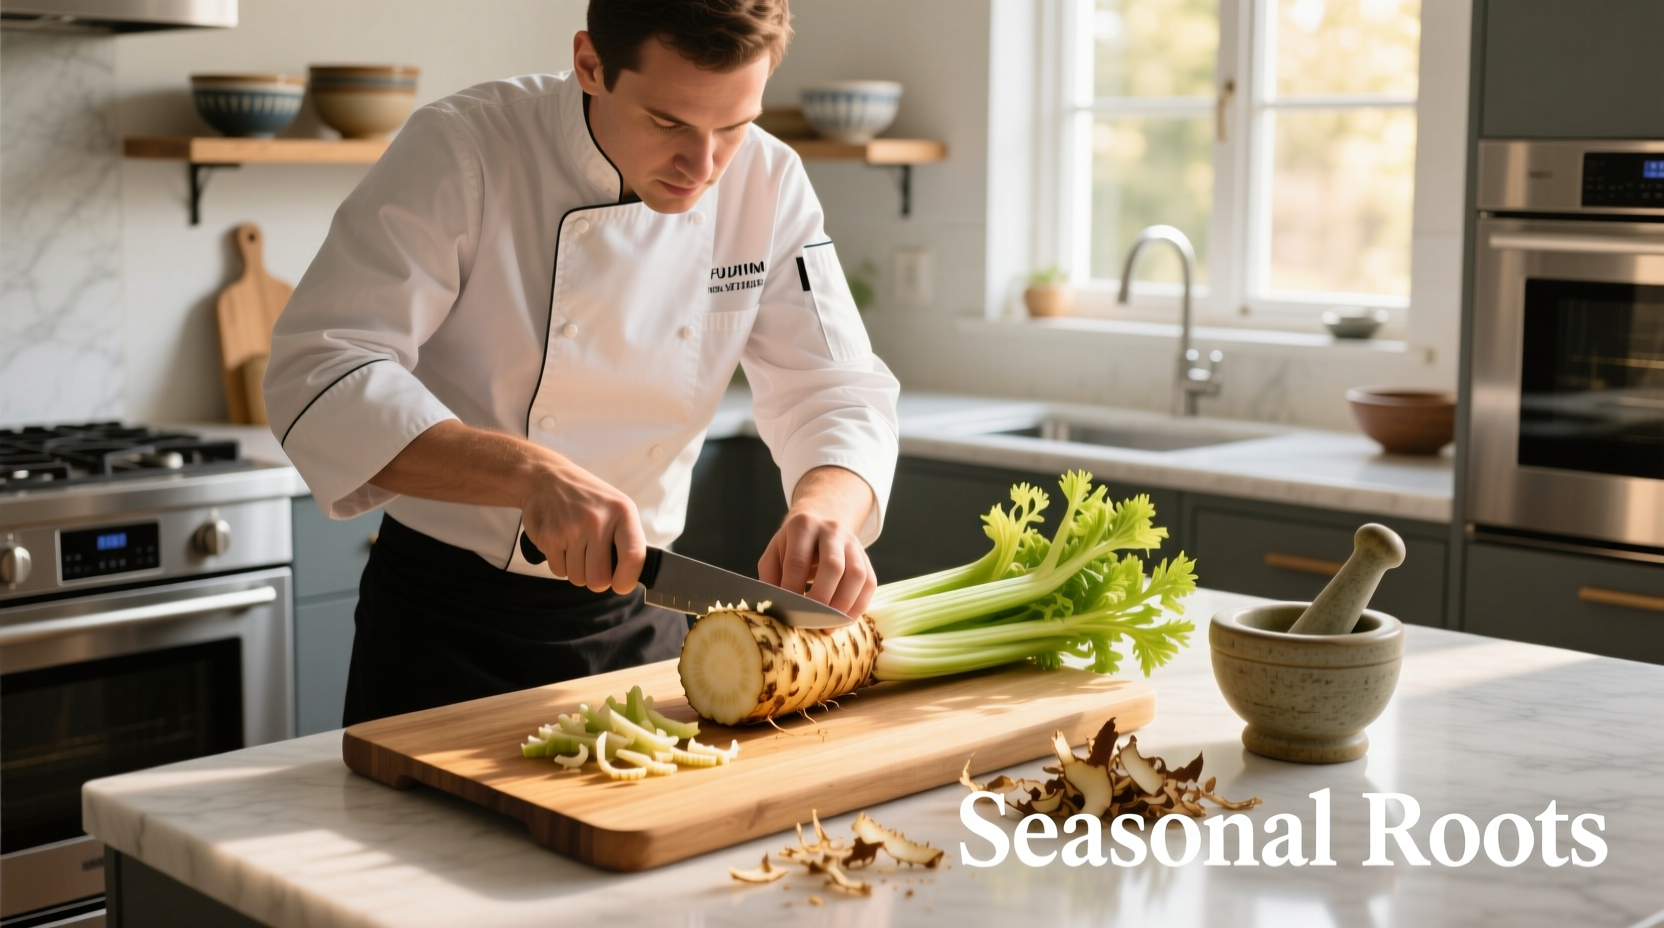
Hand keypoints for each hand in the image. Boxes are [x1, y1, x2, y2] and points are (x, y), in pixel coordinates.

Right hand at [518, 455, 645, 594]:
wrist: (546, 478)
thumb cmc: (586, 498)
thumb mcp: (617, 507)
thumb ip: (627, 539)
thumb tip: (631, 576)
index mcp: (622, 512)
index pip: (633, 556)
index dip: (627, 579)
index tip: (621, 585)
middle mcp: (597, 520)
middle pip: (599, 579)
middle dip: (596, 579)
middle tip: (593, 564)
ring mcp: (571, 529)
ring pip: (577, 578)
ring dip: (577, 570)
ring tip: (576, 546)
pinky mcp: (549, 537)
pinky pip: (559, 571)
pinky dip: (560, 564)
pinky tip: (562, 543)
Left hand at [758, 466, 877, 617]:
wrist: (821, 521)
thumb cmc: (793, 545)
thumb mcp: (774, 553)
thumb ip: (771, 578)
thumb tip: (773, 607)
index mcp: (803, 526)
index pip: (798, 561)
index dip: (792, 589)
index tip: (788, 611)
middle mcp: (831, 530)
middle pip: (832, 566)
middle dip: (821, 598)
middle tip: (809, 621)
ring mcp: (853, 543)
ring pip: (856, 575)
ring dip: (843, 605)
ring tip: (828, 626)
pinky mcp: (866, 557)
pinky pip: (870, 583)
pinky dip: (859, 605)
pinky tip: (844, 620)